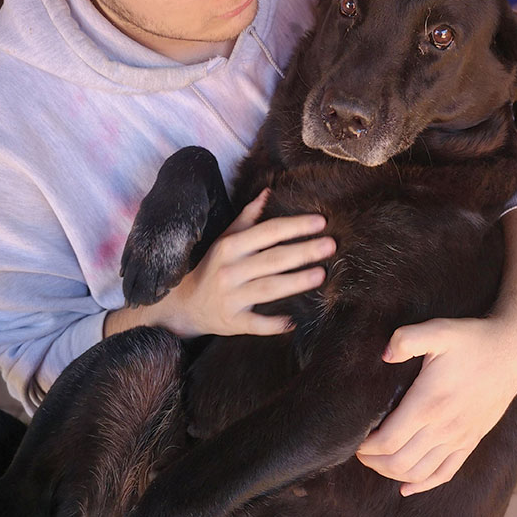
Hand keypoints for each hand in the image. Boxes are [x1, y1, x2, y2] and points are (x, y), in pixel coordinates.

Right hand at [146, 189, 334, 337]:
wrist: (185, 305)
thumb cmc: (213, 267)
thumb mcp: (225, 240)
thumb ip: (247, 218)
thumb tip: (268, 192)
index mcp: (230, 247)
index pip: (267, 232)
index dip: (294, 226)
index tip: (321, 222)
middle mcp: (230, 270)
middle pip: (272, 259)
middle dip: (303, 252)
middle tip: (331, 246)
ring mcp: (231, 297)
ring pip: (268, 289)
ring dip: (295, 282)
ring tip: (321, 275)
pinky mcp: (232, 321)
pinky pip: (256, 324)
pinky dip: (274, 324)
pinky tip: (294, 322)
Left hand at [356, 316, 516, 494]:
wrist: (511, 350)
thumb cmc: (472, 339)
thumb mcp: (438, 330)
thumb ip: (406, 339)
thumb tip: (384, 355)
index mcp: (429, 403)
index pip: (389, 441)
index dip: (366, 447)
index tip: (354, 439)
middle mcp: (444, 427)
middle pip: (399, 462)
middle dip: (373, 462)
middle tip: (359, 451)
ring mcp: (459, 438)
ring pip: (419, 473)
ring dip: (392, 473)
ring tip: (377, 462)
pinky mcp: (471, 441)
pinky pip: (445, 473)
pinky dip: (423, 485)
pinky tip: (407, 488)